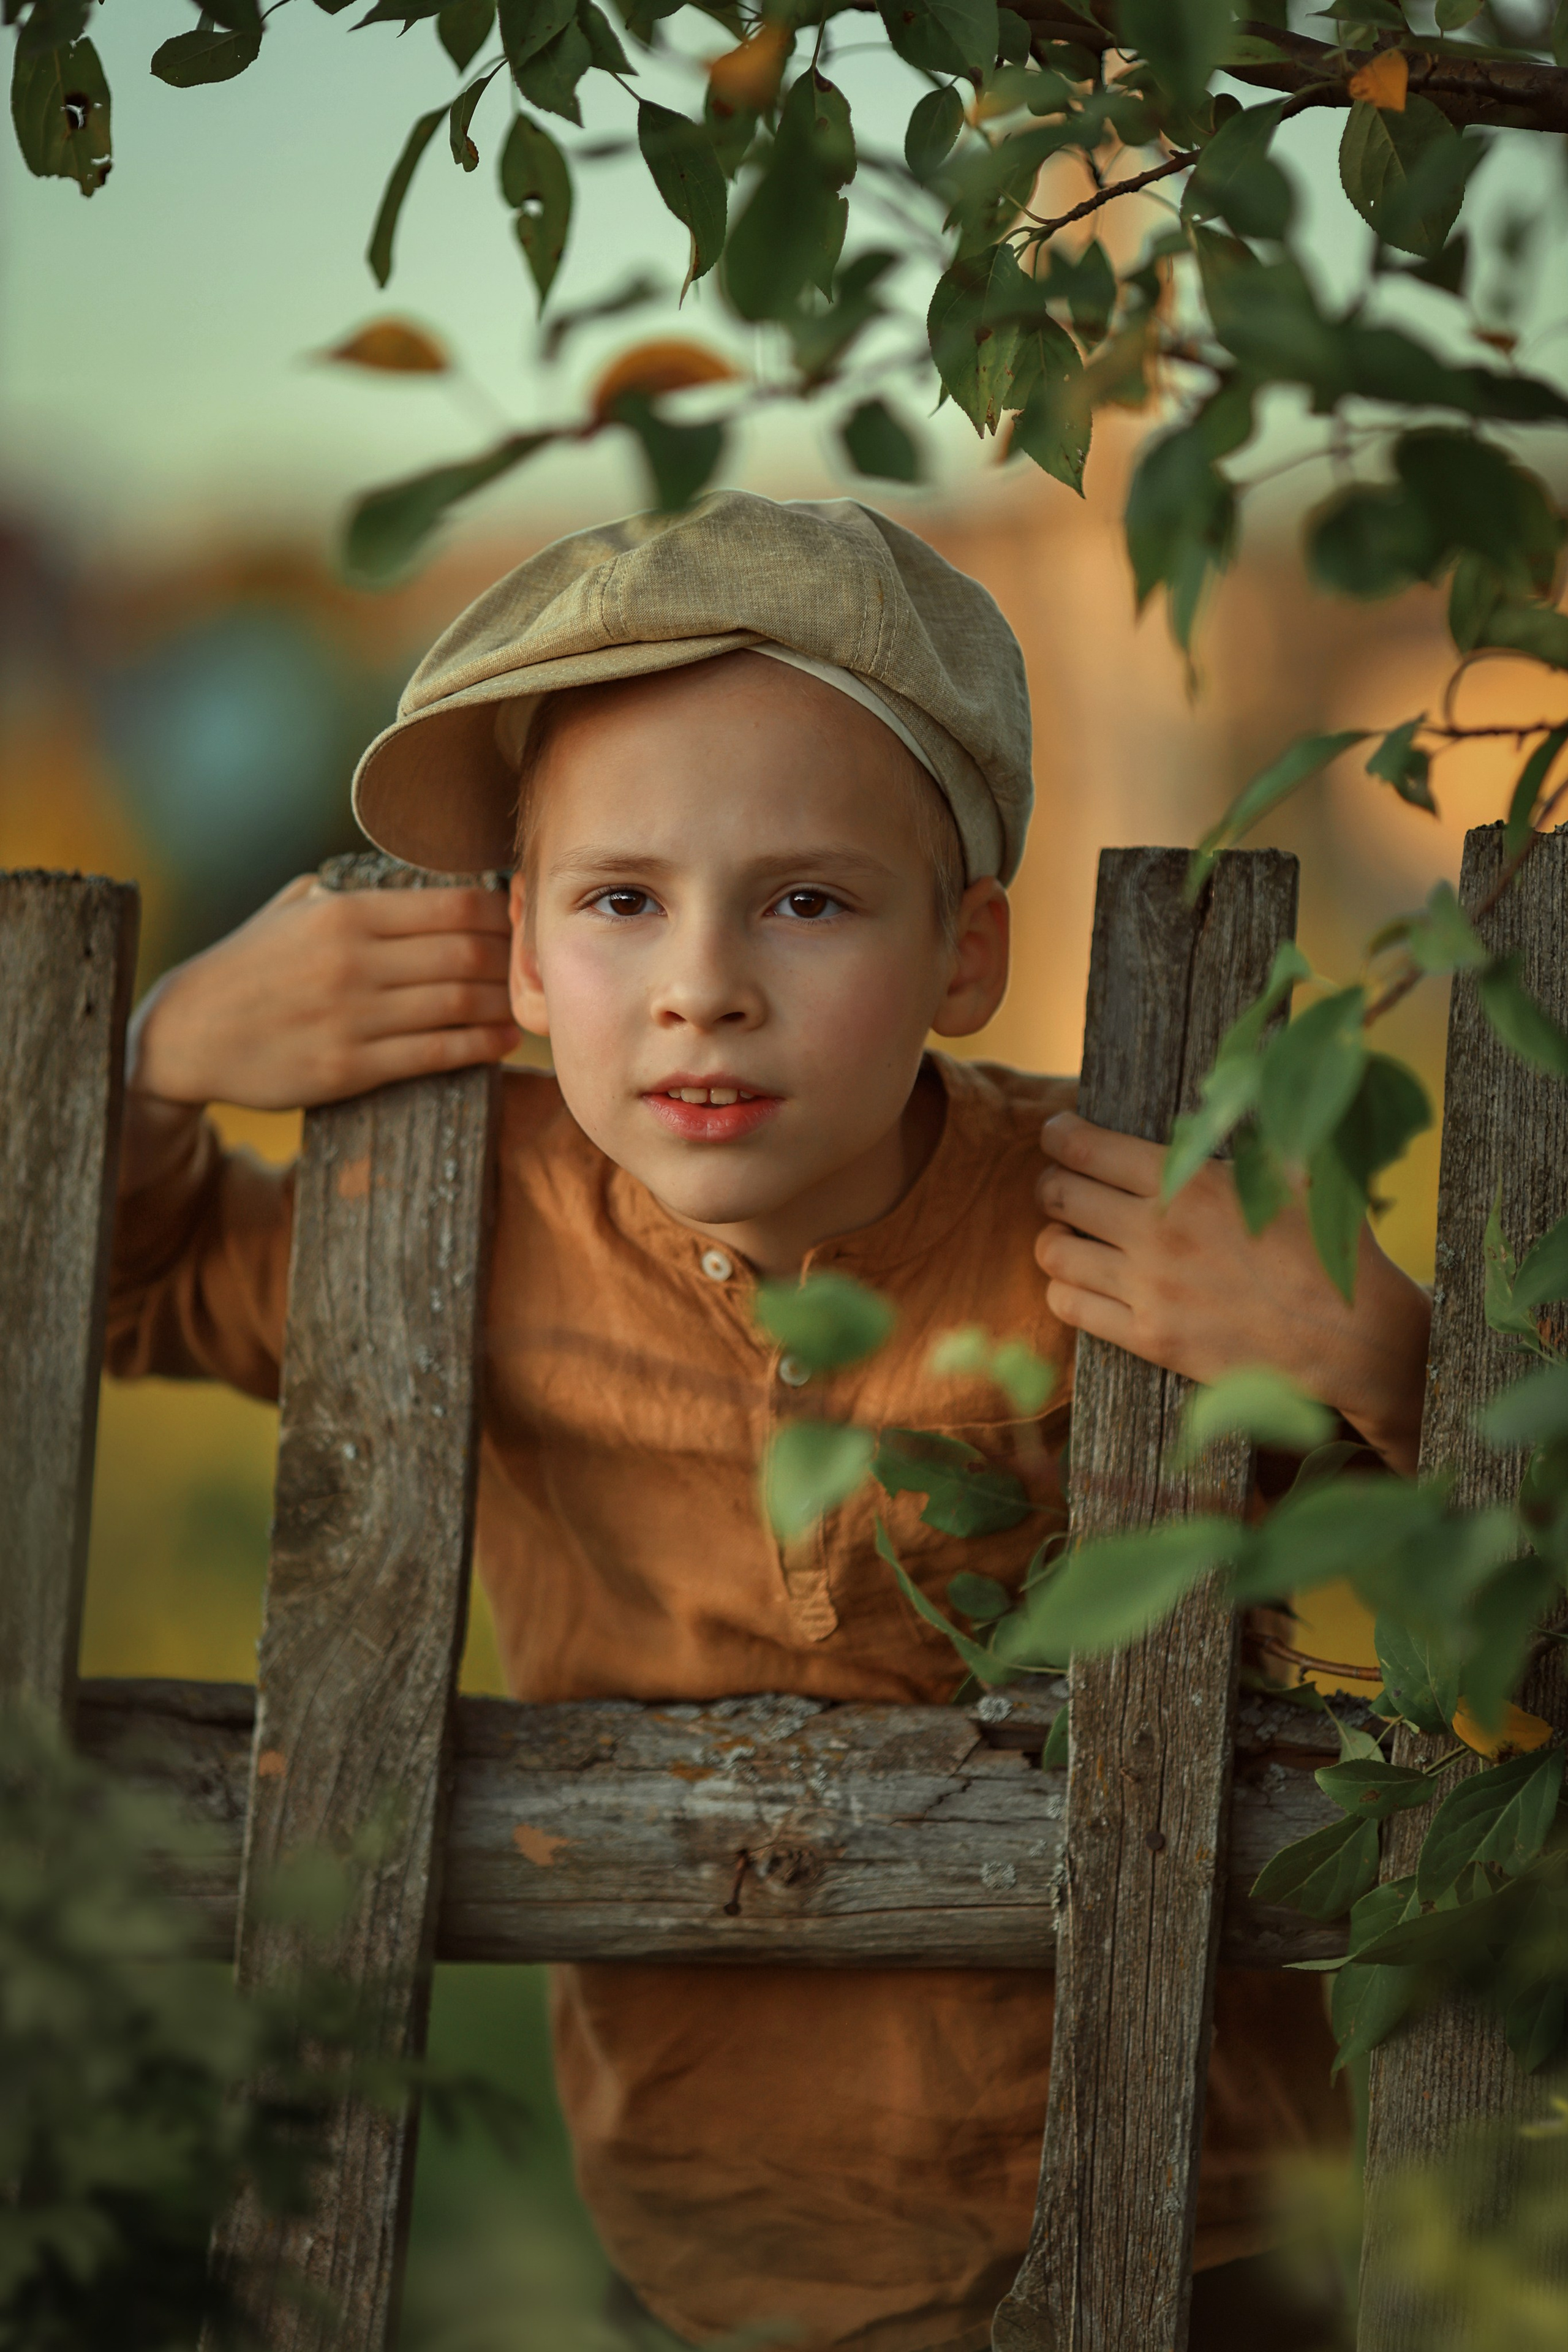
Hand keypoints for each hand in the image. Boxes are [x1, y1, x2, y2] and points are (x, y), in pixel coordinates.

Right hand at [122, 876, 518, 1192]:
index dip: (501, 914)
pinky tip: (502, 1042)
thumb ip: (349, 890)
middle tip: (533, 965)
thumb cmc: (246, 966)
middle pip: (466, 954)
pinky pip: (434, 1053)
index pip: (452, 906)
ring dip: (502, 1005)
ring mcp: (353, 1016)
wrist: (187, 1034)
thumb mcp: (291, 908)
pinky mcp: (349, 1067)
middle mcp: (353, 961)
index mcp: (345, 914)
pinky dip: (479, 1046)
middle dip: (511, 960)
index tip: (520, 921)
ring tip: (525, 1005)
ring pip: (457, 1004)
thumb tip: (411, 878)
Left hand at [1034, 1110, 1431, 1474]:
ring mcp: (1148, 1288)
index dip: (1060, 1135)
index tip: (1058, 1134)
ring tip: (1070, 1234)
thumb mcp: (1291, 1172)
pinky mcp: (1149, 1338)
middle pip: (1058, 1194)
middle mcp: (1158, 1232)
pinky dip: (1065, 1288)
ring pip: (1053, 1252)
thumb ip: (1246, 1132)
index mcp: (1190, 1182)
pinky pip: (1070, 1306)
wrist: (1351, 1337)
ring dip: (1054, 1236)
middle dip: (1051, 1183)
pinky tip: (1083, 1280)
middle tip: (1061, 1184)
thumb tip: (1228, 1087)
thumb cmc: (1326, 1248)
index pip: (1087, 1147)